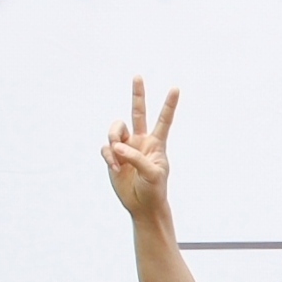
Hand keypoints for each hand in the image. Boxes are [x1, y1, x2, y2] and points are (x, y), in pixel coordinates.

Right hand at [101, 77, 178, 225]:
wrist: (142, 205)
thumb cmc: (154, 190)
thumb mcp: (152, 174)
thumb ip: (136, 158)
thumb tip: (117, 146)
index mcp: (157, 144)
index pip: (164, 120)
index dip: (169, 105)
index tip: (176, 88)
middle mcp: (141, 141)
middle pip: (138, 112)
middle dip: (138, 94)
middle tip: (138, 76)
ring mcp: (126, 147)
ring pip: (115, 130)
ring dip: (113, 141)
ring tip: (117, 158)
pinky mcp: (113, 156)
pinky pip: (106, 148)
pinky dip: (108, 156)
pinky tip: (115, 168)